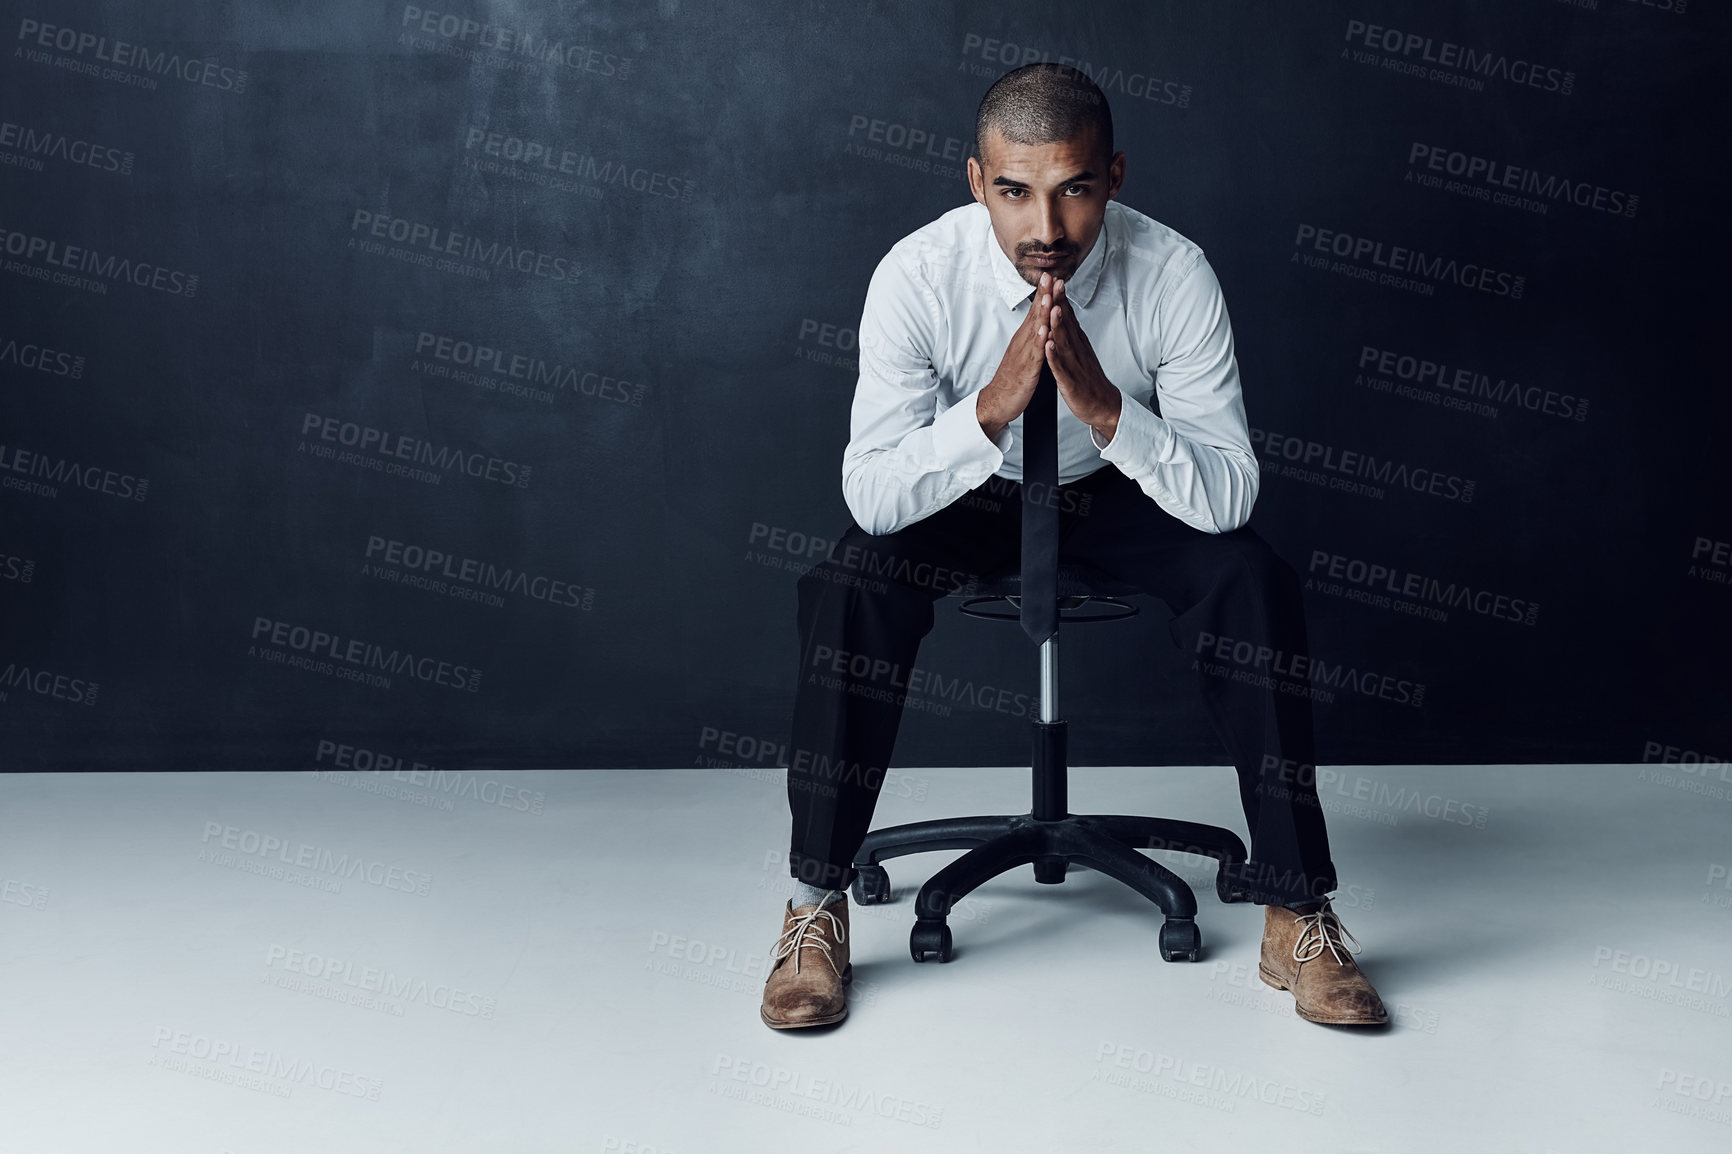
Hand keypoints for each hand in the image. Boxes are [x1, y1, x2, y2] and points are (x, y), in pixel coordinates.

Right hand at [976, 272, 1053, 441]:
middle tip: (1048, 276)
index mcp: (1025, 339)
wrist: (998, 401)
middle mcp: (1023, 343)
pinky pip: (1033, 355)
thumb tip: (1039, 322)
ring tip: (1048, 297)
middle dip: (1042, 295)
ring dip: (1041, 314)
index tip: (1050, 276)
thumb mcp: (1024, 353)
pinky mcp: (1026, 370)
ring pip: (1034, 331)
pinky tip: (1043, 332)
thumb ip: (1032, 337)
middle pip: (1034, 315)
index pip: (1035, 311)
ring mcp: (1024, 356)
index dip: (1043, 293)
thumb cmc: (1012, 379)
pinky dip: (1039, 342)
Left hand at [1044, 278, 1121, 443]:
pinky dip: (1054, 357)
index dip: (1061, 298)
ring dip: (1059, 326)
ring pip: (1065, 343)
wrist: (1102, 405)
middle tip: (1054, 284)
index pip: (1068, 317)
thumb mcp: (1080, 351)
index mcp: (1078, 343)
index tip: (1054, 280)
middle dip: (1059, 304)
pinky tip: (1049, 347)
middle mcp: (1077, 351)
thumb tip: (1066, 314)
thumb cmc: (1088, 379)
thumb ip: (1072, 333)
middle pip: (1067, 324)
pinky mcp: (1070, 383)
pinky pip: (1061, 369)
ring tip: (1053, 309)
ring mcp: (1074, 366)